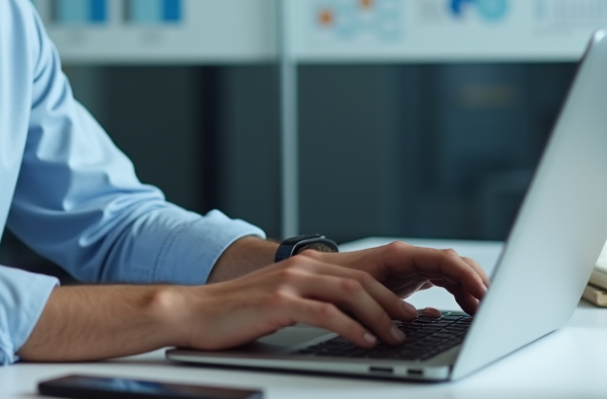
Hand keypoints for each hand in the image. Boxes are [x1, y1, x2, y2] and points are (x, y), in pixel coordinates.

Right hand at [171, 241, 488, 352]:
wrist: (193, 312)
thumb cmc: (235, 313)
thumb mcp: (279, 302)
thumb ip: (310, 302)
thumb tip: (346, 321)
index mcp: (303, 266)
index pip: (357, 273)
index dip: (389, 290)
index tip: (410, 310)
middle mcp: (300, 268)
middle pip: (360, 279)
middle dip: (392, 301)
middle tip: (413, 322)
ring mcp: (289, 282)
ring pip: (349, 292)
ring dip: (379, 315)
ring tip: (396, 335)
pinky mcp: (278, 301)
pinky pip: (326, 312)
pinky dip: (351, 327)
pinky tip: (364, 341)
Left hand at [317, 241, 489, 314]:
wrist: (321, 275)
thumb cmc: (337, 281)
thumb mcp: (360, 291)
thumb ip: (385, 300)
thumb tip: (414, 317)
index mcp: (400, 254)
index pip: (445, 259)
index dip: (467, 276)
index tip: (484, 294)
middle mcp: (409, 257)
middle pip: (455, 264)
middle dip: (477, 282)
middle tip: (491, 306)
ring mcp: (412, 266)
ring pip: (452, 272)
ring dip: (470, 289)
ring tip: (482, 311)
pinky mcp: (412, 277)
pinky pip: (444, 281)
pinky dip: (458, 293)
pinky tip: (465, 308)